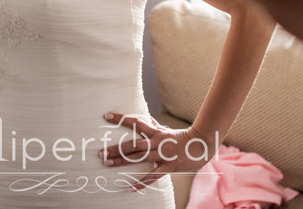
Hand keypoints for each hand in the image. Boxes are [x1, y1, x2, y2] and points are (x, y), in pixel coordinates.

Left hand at [100, 112, 215, 189]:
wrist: (201, 145)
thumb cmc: (181, 137)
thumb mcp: (165, 130)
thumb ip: (153, 125)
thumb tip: (143, 118)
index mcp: (156, 132)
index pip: (136, 123)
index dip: (121, 119)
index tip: (106, 116)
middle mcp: (157, 142)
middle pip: (133, 144)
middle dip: (116, 148)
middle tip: (101, 152)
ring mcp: (163, 155)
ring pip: (139, 158)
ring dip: (122, 161)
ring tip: (107, 163)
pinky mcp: (169, 167)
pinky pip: (153, 175)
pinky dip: (142, 182)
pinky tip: (130, 188)